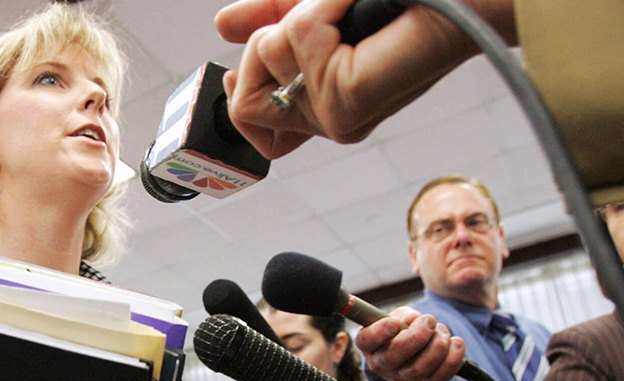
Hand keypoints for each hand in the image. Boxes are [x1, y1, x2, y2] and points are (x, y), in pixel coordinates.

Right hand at [214, 0, 516, 158]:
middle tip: (314, 23)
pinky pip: (295, 34)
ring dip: (299, 14)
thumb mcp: (317, 8)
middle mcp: (329, 119)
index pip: (256, 126)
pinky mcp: (344, 100)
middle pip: (244, 103)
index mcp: (324, 102)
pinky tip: (354, 7)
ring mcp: (336, 116)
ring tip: (347, 11)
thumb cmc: (400, 4)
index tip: (252, 51)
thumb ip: (268, 20)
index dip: (241, 89)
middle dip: (261, 48)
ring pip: (263, 58)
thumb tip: (223, 25)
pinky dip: (322, 3)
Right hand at [355, 307, 464, 380]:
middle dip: (416, 337)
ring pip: (419, 368)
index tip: (394, 322)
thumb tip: (413, 321)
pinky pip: (442, 375)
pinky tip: (456, 343)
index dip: (380, 332)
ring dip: (437, 345)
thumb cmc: (401, 331)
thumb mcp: (397, 317)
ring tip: (441, 331)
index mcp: (370, 345)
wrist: (413, 354)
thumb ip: (403, 316)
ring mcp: (404, 377)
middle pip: (393, 357)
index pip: (367, 340)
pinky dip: (453, 357)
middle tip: (429, 320)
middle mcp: (383, 364)